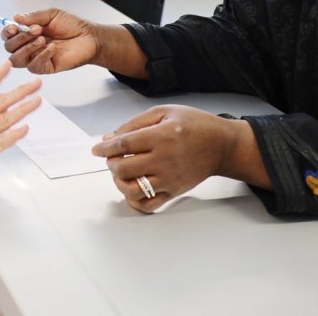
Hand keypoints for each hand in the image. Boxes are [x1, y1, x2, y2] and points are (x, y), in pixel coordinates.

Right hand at [0, 8, 98, 73]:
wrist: (89, 37)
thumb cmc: (72, 25)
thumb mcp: (51, 15)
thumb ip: (33, 17)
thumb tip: (14, 18)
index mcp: (27, 32)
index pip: (7, 35)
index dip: (6, 32)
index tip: (14, 27)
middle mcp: (28, 46)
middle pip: (9, 47)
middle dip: (20, 38)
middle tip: (36, 29)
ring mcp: (35, 58)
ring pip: (16, 60)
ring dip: (27, 48)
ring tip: (43, 39)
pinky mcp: (45, 68)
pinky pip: (33, 66)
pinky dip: (41, 56)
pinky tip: (52, 48)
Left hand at [91, 105, 244, 212]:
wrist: (221, 146)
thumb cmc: (195, 126)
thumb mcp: (164, 112)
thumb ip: (135, 124)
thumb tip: (110, 137)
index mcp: (161, 136)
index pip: (124, 144)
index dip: (105, 148)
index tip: (96, 150)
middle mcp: (164, 160)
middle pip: (124, 168)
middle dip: (111, 163)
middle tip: (113, 158)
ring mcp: (169, 179)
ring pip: (133, 190)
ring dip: (119, 182)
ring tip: (122, 173)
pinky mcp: (174, 192)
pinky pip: (149, 205)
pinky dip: (134, 201)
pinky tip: (131, 188)